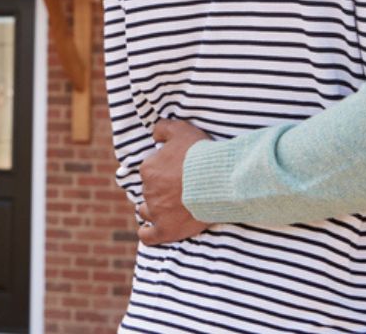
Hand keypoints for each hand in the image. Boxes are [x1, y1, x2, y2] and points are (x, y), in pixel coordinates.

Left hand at [135, 119, 212, 245]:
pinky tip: (151, 232)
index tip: (177, 171)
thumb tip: (154, 133)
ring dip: (153, 209)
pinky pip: (148, 237)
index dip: (163, 170)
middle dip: (161, 189)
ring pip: (146, 211)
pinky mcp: (167, 230)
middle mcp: (149, 191)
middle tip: (178, 188)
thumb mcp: (181, 130)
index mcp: (149, 168)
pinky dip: (148, 234)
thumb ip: (163, 128)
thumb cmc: (200, 154)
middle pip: (150, 190)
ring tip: (169, 207)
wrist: (218, 180)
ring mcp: (157, 212)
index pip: (150, 170)